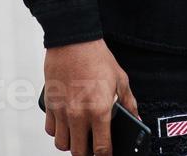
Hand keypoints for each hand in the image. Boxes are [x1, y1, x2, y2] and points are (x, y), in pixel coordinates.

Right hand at [43, 39, 138, 155]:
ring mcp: (62, 110)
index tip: (106, 155)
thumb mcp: (120, 80)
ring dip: (71, 144)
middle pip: (79, 152)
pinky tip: (66, 124)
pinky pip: (50, 130)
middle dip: (87, 153)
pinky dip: (57, 131)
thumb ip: (129, 104)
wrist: (73, 41)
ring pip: (62, 144)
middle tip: (92, 147)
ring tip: (78, 136)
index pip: (101, 148)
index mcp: (99, 110)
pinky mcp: (49, 104)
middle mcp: (79, 114)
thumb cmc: (97, 58)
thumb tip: (136, 120)